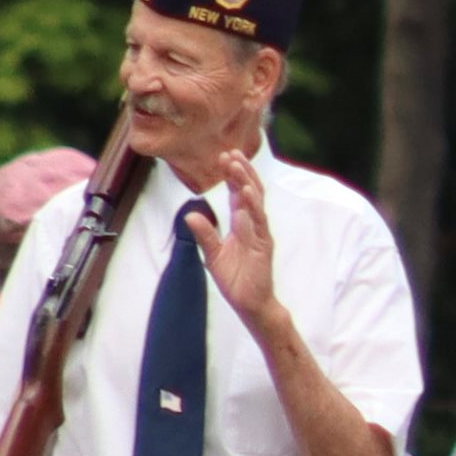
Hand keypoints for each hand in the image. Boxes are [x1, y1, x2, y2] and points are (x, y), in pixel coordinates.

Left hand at [198, 154, 281, 328]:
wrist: (250, 303)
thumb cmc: (235, 279)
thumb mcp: (213, 254)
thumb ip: (205, 234)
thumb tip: (191, 214)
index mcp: (242, 225)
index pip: (239, 195)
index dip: (233, 177)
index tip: (224, 157)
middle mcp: (253, 226)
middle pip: (250, 193)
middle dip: (241, 173)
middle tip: (230, 153)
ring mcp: (260, 234)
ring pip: (256, 203)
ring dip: (247, 183)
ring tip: (238, 166)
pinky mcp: (263, 246)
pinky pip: (259, 223)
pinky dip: (253, 207)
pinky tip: (247, 193)